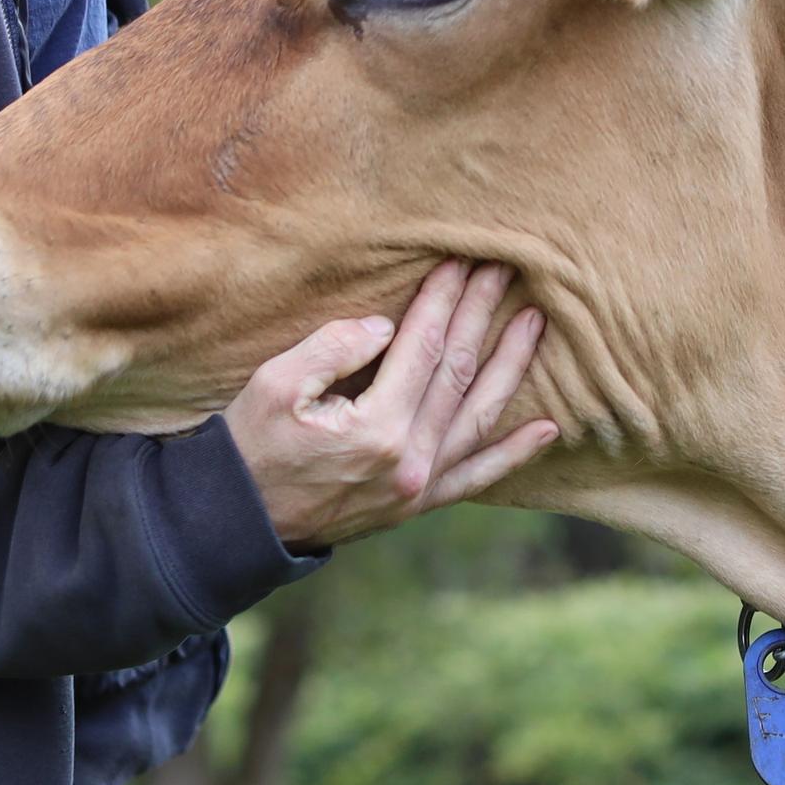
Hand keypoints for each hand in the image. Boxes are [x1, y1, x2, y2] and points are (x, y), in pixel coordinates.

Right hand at [222, 260, 554, 550]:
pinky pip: (476, 478)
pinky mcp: (416, 506)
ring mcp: (418, 488)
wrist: (237, 522)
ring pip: (479, 418)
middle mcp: (409, 460)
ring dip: (511, 367)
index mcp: (376, 427)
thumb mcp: (274, 384)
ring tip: (534, 322)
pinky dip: (513, 454)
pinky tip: (547, 428)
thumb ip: (334, 348)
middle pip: (458, 373)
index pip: (424, 347)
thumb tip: (388, 327)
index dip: (444, 300)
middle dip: (481, 315)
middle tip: (502, 270)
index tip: (460, 261)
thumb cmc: (249, 446)